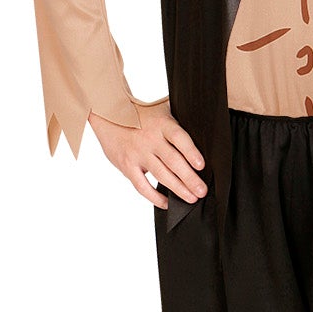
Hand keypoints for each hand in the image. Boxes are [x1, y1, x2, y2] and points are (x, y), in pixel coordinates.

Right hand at [88, 98, 206, 210]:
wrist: (108, 115)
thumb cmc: (141, 113)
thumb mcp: (162, 108)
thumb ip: (179, 119)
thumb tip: (203, 128)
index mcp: (162, 124)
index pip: (179, 138)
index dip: (191, 152)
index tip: (201, 166)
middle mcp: (150, 139)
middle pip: (173, 161)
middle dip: (190, 178)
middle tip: (202, 191)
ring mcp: (138, 153)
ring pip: (161, 175)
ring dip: (178, 189)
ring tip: (191, 198)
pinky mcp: (127, 166)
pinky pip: (142, 186)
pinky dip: (155, 197)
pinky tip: (167, 203)